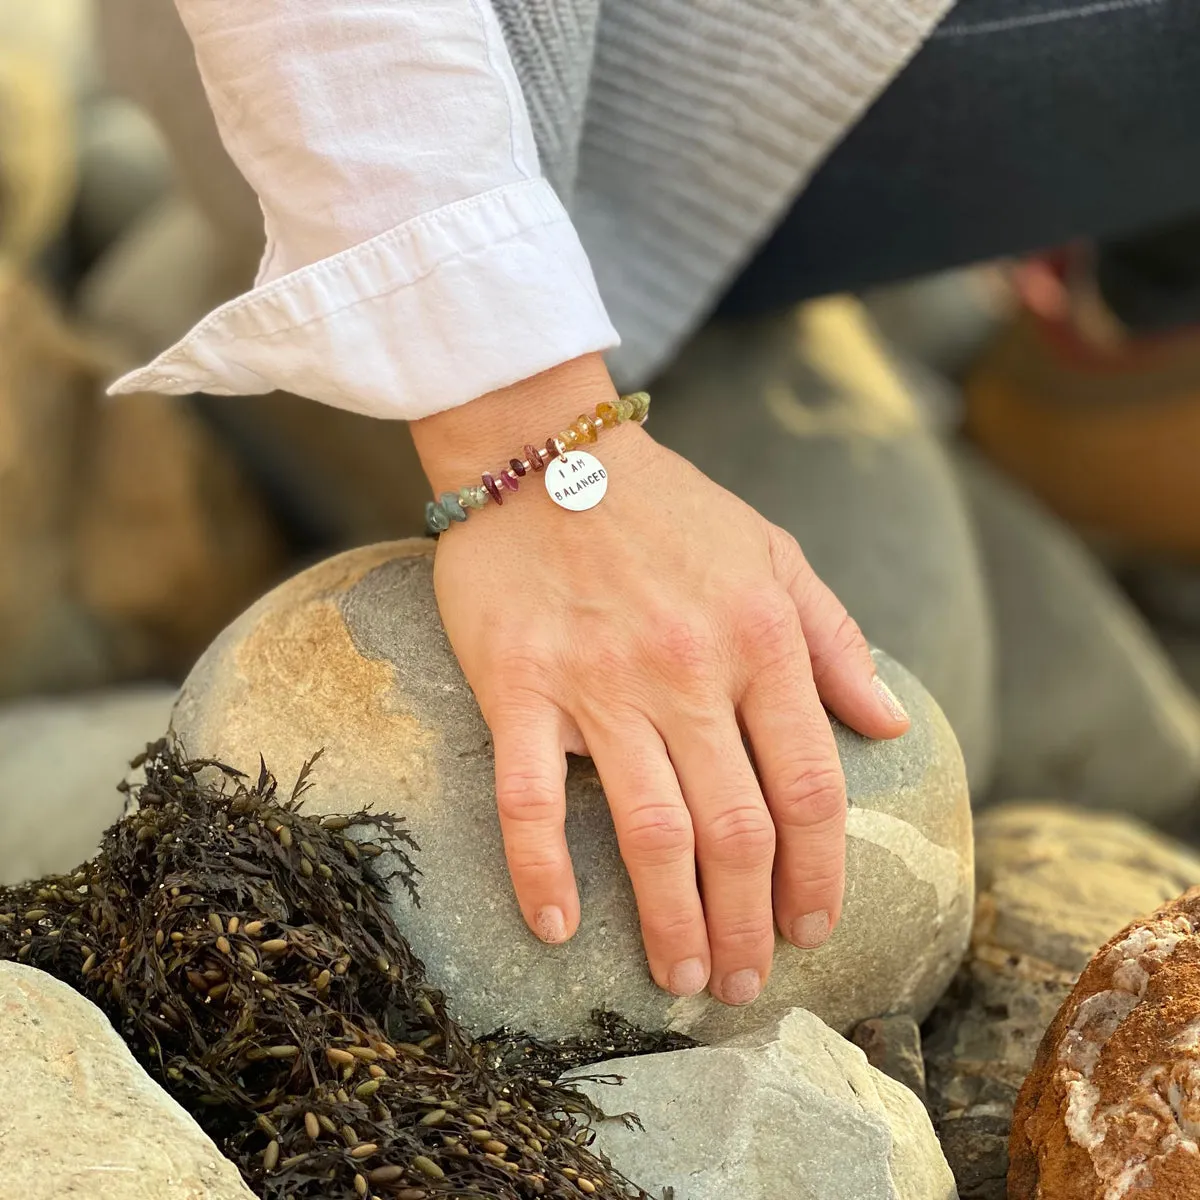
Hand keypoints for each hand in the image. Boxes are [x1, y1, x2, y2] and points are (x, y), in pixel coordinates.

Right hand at [411, 355, 908, 1005]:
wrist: (547, 449)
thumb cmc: (665, 507)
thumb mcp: (772, 553)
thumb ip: (833, 639)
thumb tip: (888, 722)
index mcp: (760, 639)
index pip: (810, 787)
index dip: (818, 873)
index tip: (812, 929)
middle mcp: (691, 671)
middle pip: (738, 830)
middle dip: (749, 924)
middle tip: (743, 984)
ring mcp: (601, 682)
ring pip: (652, 831)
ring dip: (672, 922)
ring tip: (680, 980)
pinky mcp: (520, 685)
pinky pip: (529, 797)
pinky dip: (542, 870)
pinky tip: (556, 928)